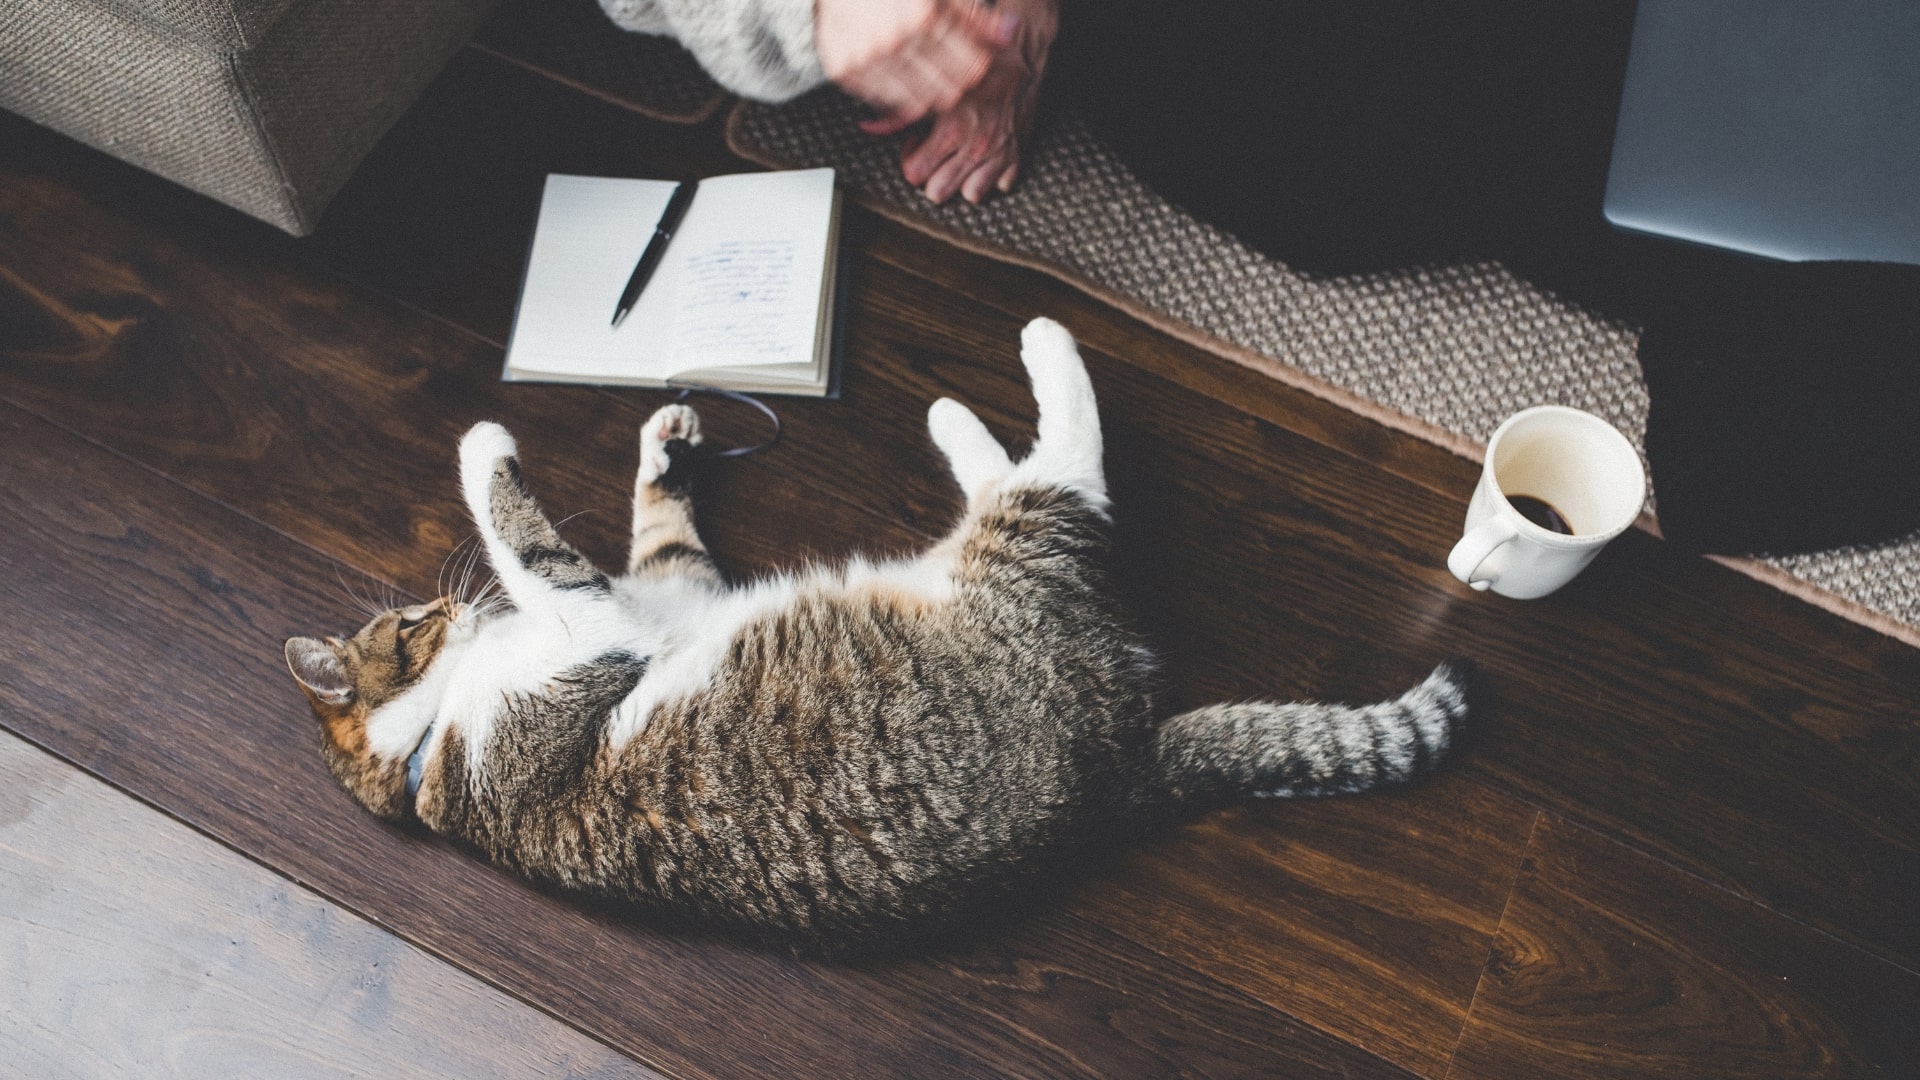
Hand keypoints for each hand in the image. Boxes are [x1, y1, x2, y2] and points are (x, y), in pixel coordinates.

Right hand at [815, 0, 1017, 126]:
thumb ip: (976, 15)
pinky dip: (898, 92)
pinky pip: (886, 101)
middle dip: (958, 85)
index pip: (972, 65)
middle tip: (955, 73)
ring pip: (920, 103)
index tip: (980, 64)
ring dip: (930, 93)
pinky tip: (900, 73)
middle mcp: (896, 40)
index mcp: (924, 14)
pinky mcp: (846, 71)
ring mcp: (868, 58)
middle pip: (950, 90)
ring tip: (927, 73)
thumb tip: (1012, 34)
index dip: (982, 68)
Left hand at [869, 0, 1056, 203]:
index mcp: (950, 130)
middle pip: (938, 192)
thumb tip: (869, 127)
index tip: (915, 146)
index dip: (910, 161)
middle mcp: (975, 147)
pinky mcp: (1018, 154)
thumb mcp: (934, 86)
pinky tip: (985, 158)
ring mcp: (998, 154)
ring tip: (959, 159)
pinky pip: (1002, 185)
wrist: (1020, 53)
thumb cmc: (976, 65)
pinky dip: (993, 175)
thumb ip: (898, 113)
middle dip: (932, 176)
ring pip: (971, 195)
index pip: (915, 174)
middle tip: (935, 154)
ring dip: (962, 180)